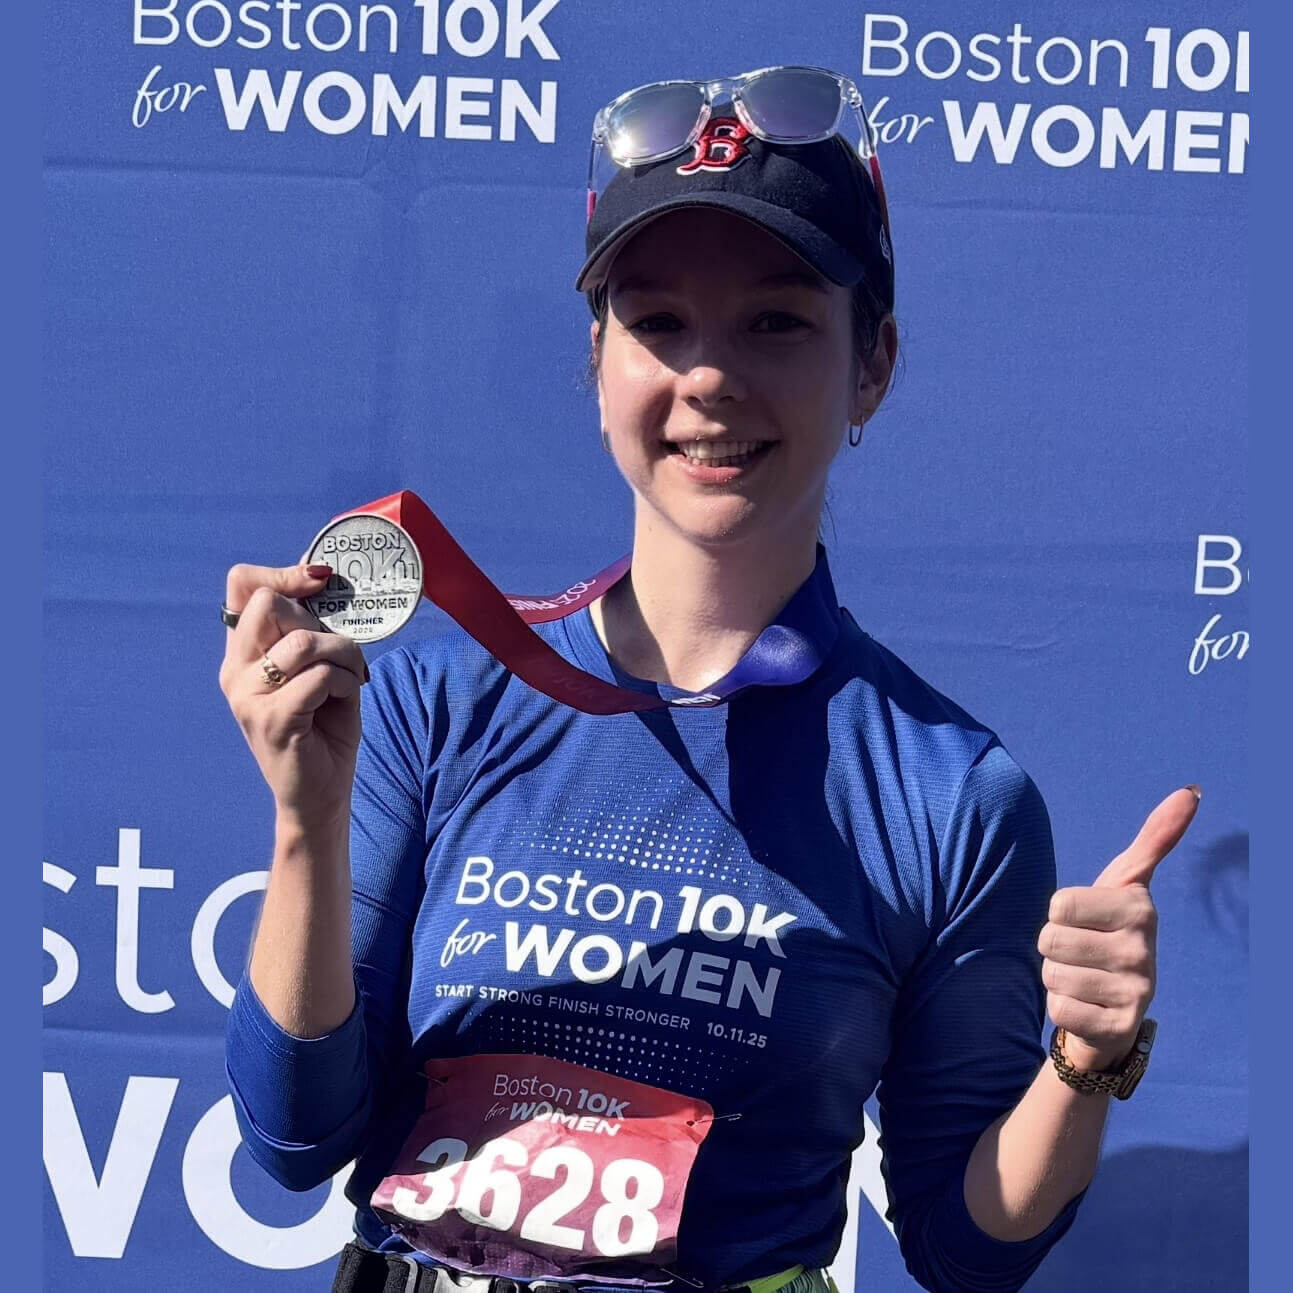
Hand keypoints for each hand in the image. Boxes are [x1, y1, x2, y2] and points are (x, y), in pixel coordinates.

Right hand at [218, 562, 369, 826]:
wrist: (319, 796)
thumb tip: (324, 576)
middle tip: (341, 655)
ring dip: (344, 655)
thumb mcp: (320, 668)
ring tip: (351, 680)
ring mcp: (248, 696)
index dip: (283, 573)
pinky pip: (319, 677)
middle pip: (271, 604)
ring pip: (304, 641)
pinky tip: (346, 699)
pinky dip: (345, 682)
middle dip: (322, 622)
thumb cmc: (325, 728)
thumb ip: (313, 629)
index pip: (242, 585)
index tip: (320, 582)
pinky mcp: (272, 720)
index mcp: (244, 654)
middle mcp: (236, 671)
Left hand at [1037, 786, 1200, 1073]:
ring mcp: (1136, 992)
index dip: (1061, 915)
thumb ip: (1154, 838)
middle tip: (1083, 955)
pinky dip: (1062, 1009)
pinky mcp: (1117, 1027)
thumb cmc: (1109, 933)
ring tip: (1084, 980)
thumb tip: (1191, 790)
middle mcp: (1145, 950)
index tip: (1088, 923)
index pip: (1058, 903)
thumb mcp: (1125, 883)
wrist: (1112, 1010)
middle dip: (1055, 949)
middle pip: (1050, 938)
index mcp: (1141, 908)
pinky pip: (1058, 1009)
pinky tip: (1086, 1008)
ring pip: (1051, 974)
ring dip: (1057, 979)